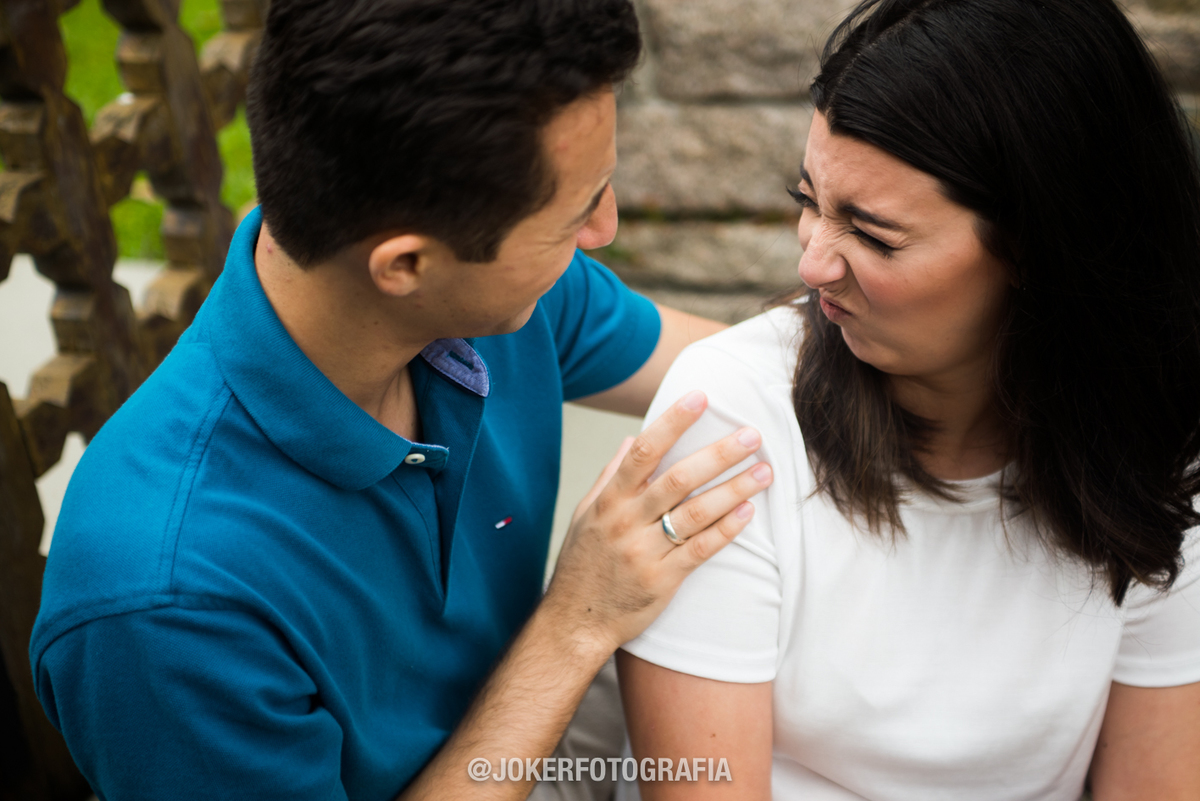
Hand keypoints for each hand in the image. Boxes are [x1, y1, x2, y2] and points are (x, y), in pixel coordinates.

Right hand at [543, 390, 772, 655]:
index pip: (643, 451)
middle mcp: (626, 522)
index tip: (701, 397)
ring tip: (764, 472)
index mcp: (608, 500)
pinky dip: (726, 530)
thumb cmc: (582, 564)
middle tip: (751, 434)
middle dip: (718, 454)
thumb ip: (610, 477)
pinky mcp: (663, 580)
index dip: (673, 422)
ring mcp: (645, 552)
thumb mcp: (585, 515)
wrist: (575, 621)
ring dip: (733, 489)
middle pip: (679, 479)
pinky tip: (749, 512)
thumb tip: (630, 440)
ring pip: (696, 513)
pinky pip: (700, 550)